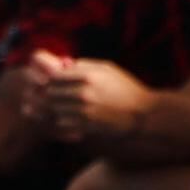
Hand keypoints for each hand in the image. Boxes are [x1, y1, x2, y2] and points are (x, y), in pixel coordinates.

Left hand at [20, 50, 152, 143]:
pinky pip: (63, 123)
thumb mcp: (107, 69)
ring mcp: (84, 111)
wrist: (143, 113)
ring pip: (54, 108)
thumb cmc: (125, 88)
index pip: (54, 76)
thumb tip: (62, 64)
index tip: (49, 81)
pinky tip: (67, 117)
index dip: (48, 79)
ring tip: (57, 106)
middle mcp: (84, 93)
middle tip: (47, 95)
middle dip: (48, 93)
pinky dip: (61, 120)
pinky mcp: (87, 126)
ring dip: (53, 107)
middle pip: (50, 92)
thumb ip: (83, 65)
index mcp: (88, 76)